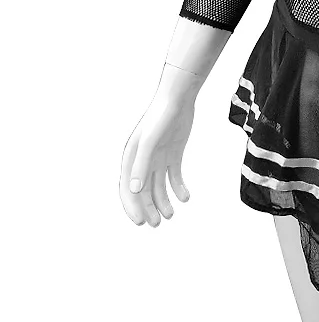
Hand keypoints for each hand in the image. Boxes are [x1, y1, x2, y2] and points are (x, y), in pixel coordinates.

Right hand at [119, 67, 198, 226]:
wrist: (178, 98)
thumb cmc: (160, 117)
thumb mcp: (149, 141)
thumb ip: (141, 165)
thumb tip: (134, 191)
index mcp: (131, 159)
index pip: (128, 189)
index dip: (132, 207)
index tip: (140, 223)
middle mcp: (143, 161)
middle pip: (143, 191)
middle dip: (148, 209)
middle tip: (157, 224)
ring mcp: (158, 158)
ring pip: (158, 186)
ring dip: (163, 201)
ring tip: (171, 215)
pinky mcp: (173, 154)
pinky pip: (174, 176)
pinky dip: (179, 188)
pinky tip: (186, 197)